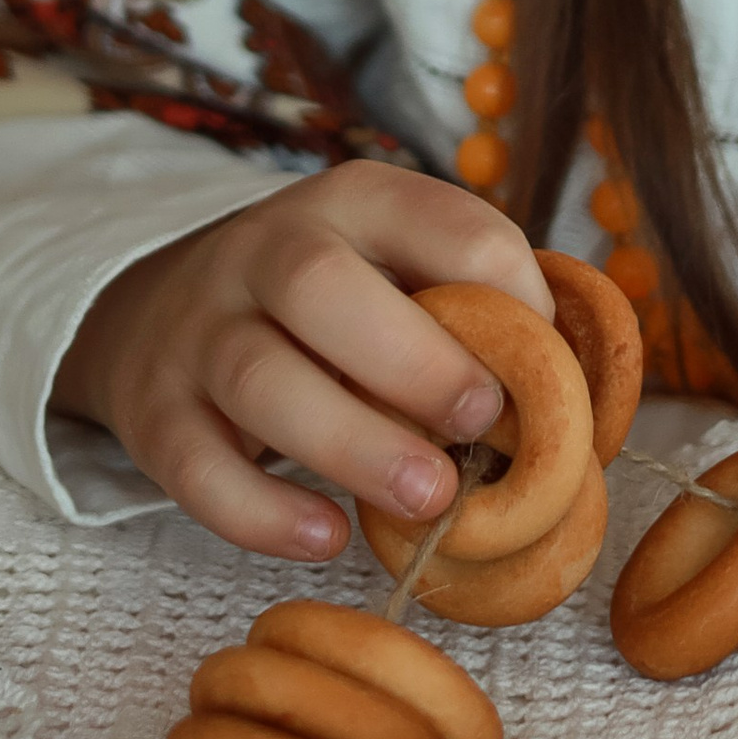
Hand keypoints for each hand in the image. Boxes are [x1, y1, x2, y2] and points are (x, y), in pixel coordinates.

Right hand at [54, 162, 554, 563]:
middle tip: (481, 426)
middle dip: (414, 361)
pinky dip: (263, 511)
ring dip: (352, 444)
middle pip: (320, 286)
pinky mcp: (155, 414)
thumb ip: (474, 311)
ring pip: (260, 378)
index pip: (439, 220)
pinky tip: (327, 536)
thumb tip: (582, 396)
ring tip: (429, 497)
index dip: (505, 289)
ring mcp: (200, 332)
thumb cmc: (329, 306)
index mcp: (353, 201)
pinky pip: (197, 468)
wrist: (160, 312)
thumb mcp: (394, 267)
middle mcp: (265, 250)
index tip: (541, 360)